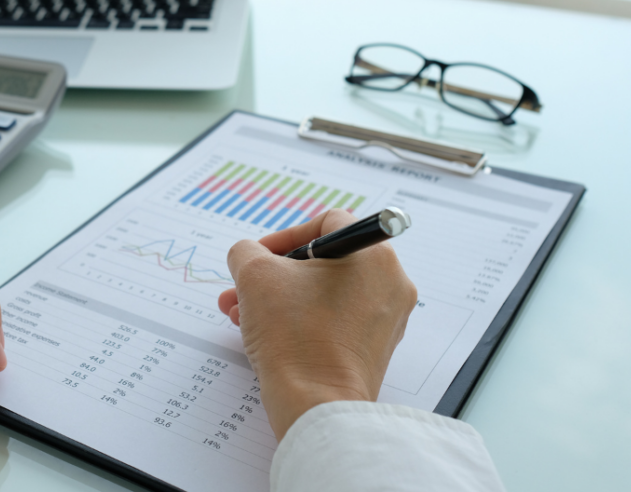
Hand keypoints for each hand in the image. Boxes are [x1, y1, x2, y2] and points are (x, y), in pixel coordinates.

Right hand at [218, 210, 416, 439]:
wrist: (315, 406)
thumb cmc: (293, 336)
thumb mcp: (255, 275)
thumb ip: (247, 251)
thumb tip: (250, 254)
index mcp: (374, 255)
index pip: (326, 224)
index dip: (284, 236)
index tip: (259, 255)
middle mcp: (390, 283)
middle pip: (323, 262)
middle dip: (273, 274)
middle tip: (243, 287)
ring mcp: (386, 319)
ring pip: (323, 293)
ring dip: (278, 298)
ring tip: (241, 314)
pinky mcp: (374, 348)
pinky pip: (333, 319)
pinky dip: (299, 319)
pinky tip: (263, 332)